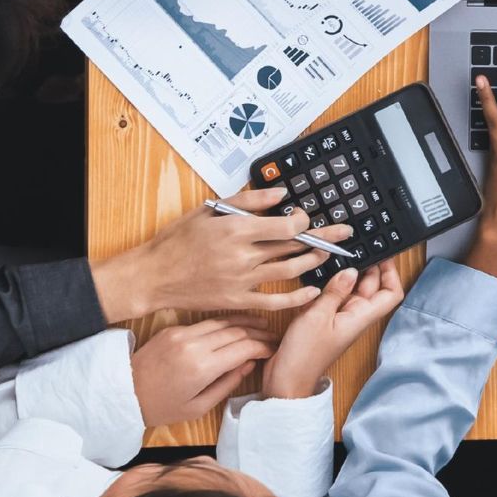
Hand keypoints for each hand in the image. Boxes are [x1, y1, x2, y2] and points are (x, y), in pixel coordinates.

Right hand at [90, 187, 353, 321]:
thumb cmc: (177, 241)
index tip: (307, 217)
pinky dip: (297, 297)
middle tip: (344, 233)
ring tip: (328, 253)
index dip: (303, 222)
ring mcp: (241, 281)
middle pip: (293, 247)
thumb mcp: (209, 211)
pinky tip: (313, 290)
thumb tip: (281, 194)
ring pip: (289, 272)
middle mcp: (242, 257)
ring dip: (313, 262)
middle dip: (323, 238)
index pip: (285, 227)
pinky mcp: (238, 300)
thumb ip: (247, 202)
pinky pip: (275, 301)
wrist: (152, 277)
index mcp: (235, 231)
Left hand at [131, 315, 278, 427]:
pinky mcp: (173, 329)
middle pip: (236, 330)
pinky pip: (206, 322)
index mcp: (202, 367)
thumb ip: (227, 384)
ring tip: (261, 324)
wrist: (122, 393)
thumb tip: (248, 364)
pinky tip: (235, 324)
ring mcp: (182, 334)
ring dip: (244, 322)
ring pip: (222, 321)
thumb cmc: (161, 407)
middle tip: (273, 336)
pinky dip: (224, 322)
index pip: (244, 348)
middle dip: (258, 332)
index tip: (273, 350)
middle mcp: (194, 345)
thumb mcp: (198, 407)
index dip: (263, 347)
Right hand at [263, 259, 403, 399]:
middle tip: (356, 248)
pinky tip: (321, 274)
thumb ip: (335, 292)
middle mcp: (355, 316)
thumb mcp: (318, 316)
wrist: (286, 379)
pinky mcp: (326, 319)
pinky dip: (331, 286)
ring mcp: (340, 318)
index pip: (390, 294)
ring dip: (347, 275)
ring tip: (338, 256)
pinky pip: (334, 297)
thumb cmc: (304, 355)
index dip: (391, 273)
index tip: (383, 255)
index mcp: (361, 317)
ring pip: (351, 290)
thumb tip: (352, 270)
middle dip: (367, 267)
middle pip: (371, 287)